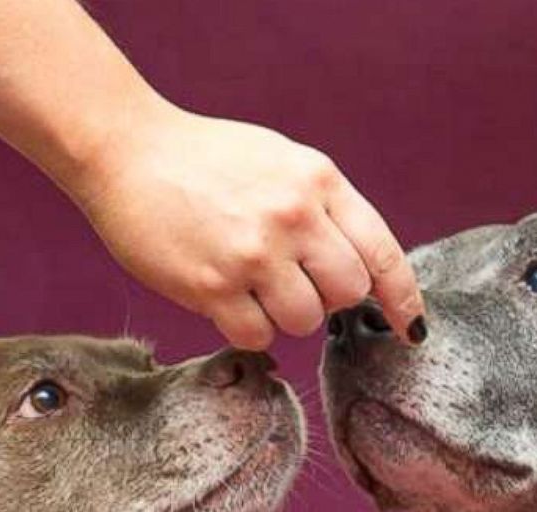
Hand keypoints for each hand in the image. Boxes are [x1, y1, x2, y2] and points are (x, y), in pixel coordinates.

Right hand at [67, 104, 424, 348]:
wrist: (126, 151)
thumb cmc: (207, 160)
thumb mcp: (282, 162)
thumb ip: (324, 208)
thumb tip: (361, 271)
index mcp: (318, 181)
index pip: (382, 253)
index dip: (402, 298)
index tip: (410, 329)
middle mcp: (293, 216)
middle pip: (347, 293)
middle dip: (328, 297)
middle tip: (293, 280)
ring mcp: (253, 254)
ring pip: (305, 321)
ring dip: (285, 315)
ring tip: (253, 284)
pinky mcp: (212, 287)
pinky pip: (257, 336)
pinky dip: (248, 328)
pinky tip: (226, 298)